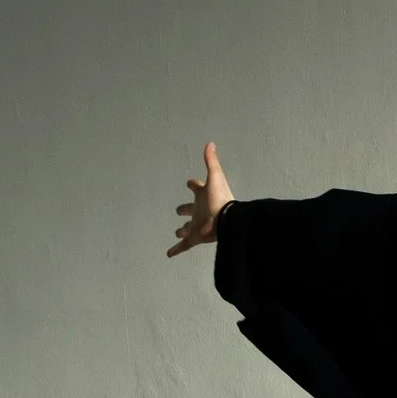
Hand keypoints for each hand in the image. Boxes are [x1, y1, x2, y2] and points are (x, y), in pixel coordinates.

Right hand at [167, 142, 233, 257]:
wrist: (228, 221)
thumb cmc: (221, 199)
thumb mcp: (215, 176)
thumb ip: (211, 160)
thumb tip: (210, 143)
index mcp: (204, 196)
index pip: (197, 188)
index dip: (193, 184)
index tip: (189, 182)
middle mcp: (201, 210)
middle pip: (190, 209)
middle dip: (185, 209)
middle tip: (178, 210)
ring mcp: (198, 224)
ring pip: (188, 228)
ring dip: (183, 230)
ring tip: (178, 232)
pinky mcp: (196, 237)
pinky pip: (184, 245)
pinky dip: (176, 249)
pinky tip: (168, 254)